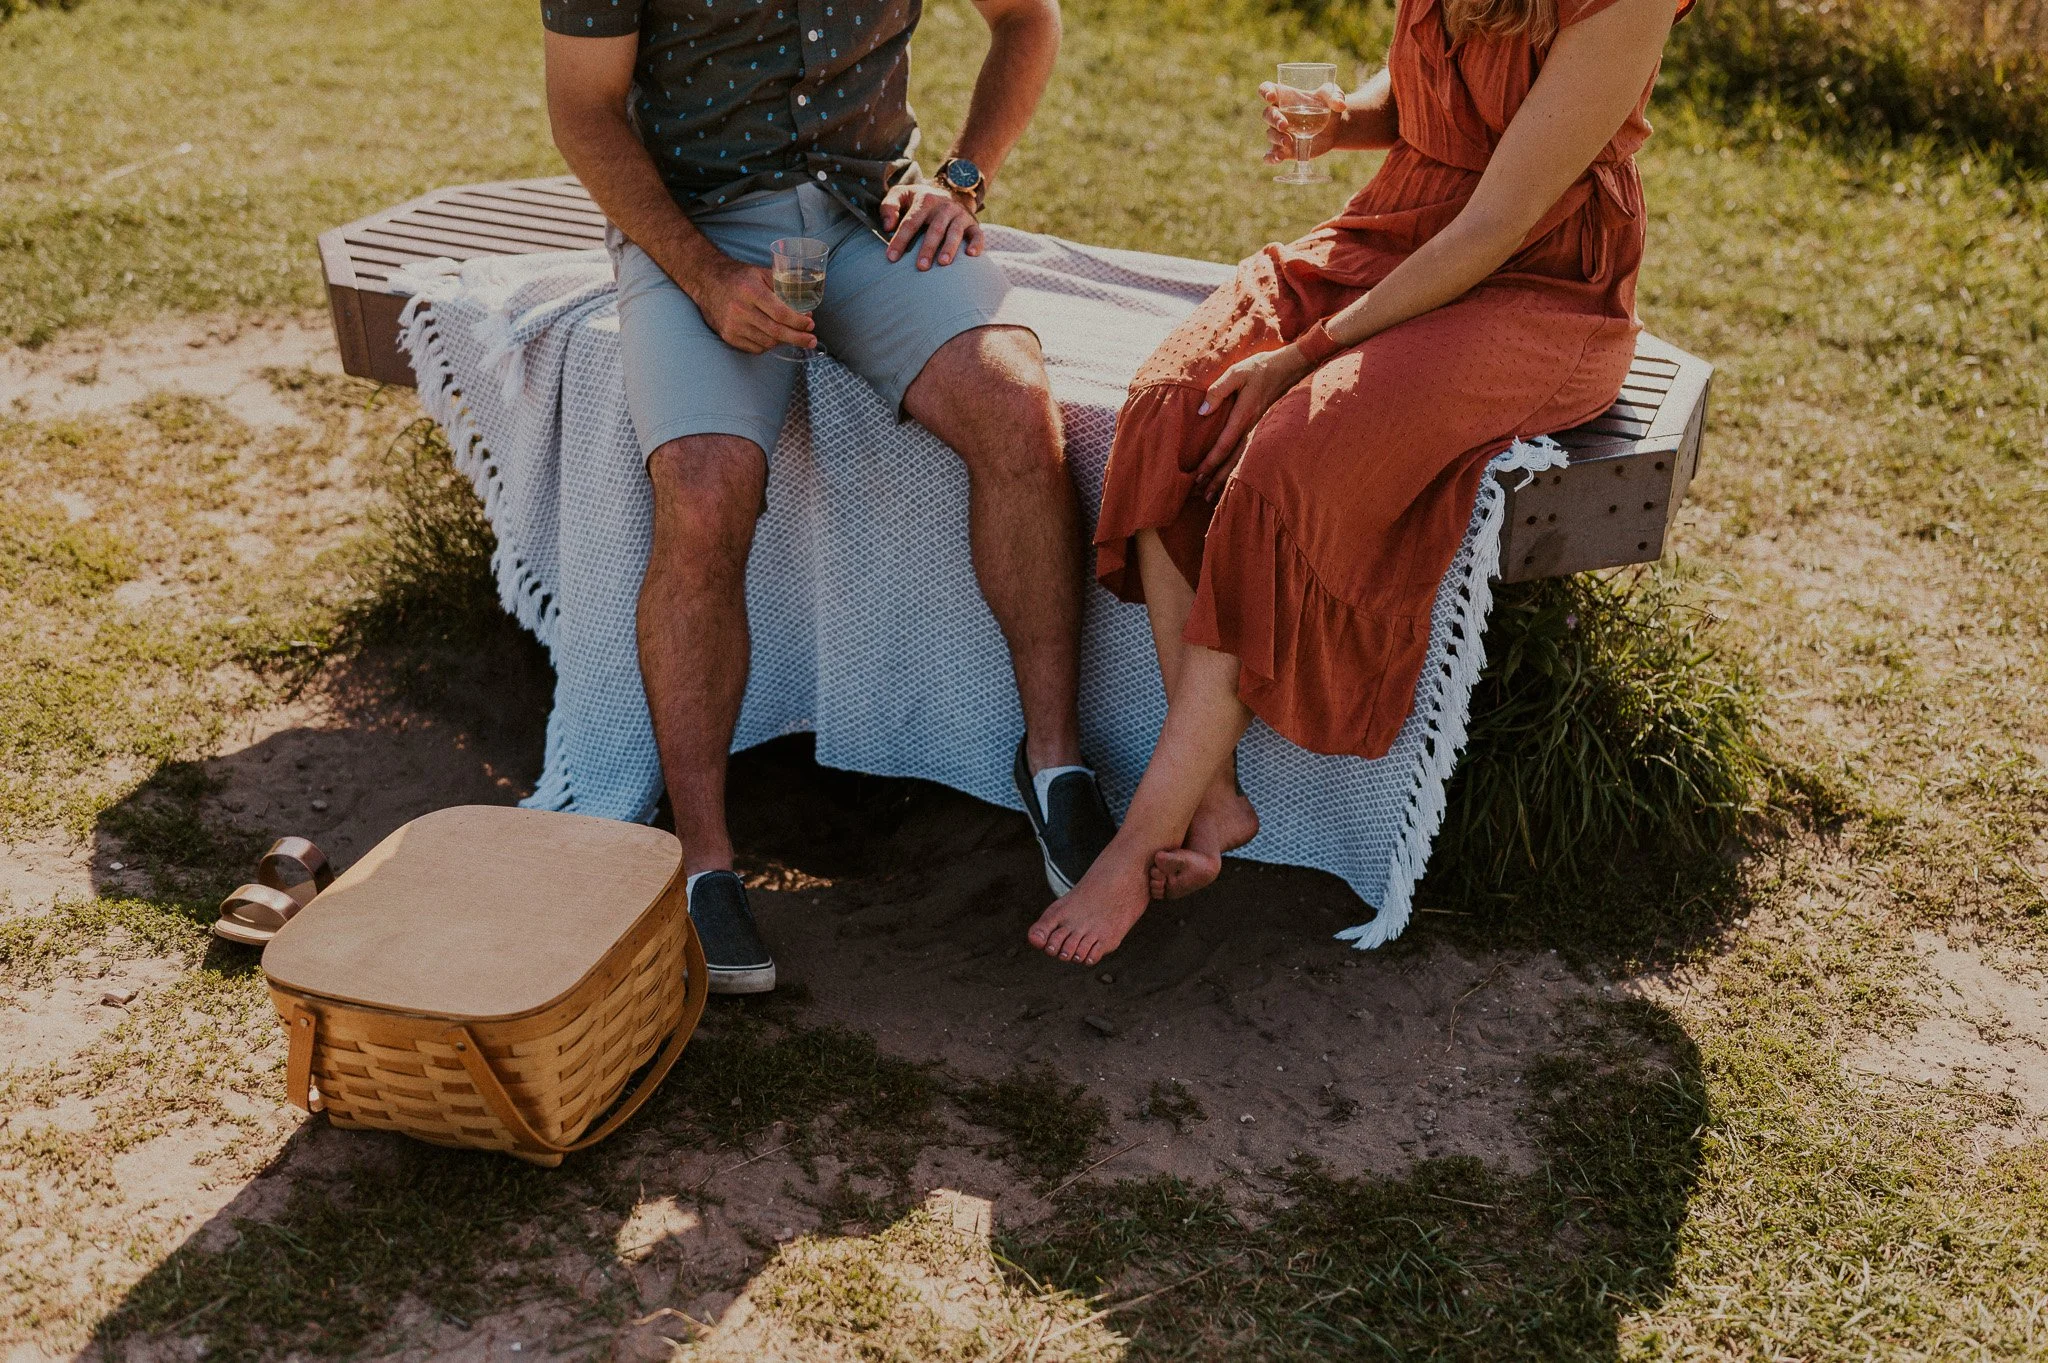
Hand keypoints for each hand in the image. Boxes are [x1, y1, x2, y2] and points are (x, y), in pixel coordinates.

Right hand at [686, 251, 815, 354]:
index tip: (810, 324)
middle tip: (811, 340)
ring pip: (767, 342)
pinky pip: (755, 348)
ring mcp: (733, 325)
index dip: (798, 322)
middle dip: (798, 338)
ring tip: (793, 336)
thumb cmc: (738, 277)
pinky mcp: (728, 336)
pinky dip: (768, 345)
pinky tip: (773, 338)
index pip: (780, 313)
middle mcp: (740, 310)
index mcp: (751, 291)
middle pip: (776, 332)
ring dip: (783, 341)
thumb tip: (805, 308)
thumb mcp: (760, 273)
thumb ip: (782, 287)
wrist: (706, 281)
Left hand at [879, 181, 983, 269]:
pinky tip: (971, 255)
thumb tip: (888, 227)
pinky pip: (978, 234)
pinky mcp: (973, 224)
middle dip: (928, 248)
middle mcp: (944, 207)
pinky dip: (977, 244)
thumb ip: (889, 206)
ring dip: (950, 247)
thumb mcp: (901, 194)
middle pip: (935, 229)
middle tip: (921, 267)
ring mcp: (960, 215)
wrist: (950, 191)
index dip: (901, 239)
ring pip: (955, 232)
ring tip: (943, 263)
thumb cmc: (919, 200)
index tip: (892, 258)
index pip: (911, 222)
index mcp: (925, 200)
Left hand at [1193, 344, 1314, 500]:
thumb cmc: (1260, 367)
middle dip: (1217, 478)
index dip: (1211, 462)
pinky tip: (1233, 480)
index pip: (1225, 444)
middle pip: (1233, 460)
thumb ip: (1218, 390)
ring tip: (1212, 496)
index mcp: (1245, 414)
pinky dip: (1240, 470)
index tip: (1198, 476)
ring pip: (1243, 461)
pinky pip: (1250, 454)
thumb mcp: (1237, 372)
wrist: (1290, 367)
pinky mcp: (1264, 430)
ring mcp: (1261, 430)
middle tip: (1201, 495)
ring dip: (1228, 479)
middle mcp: (1254, 427)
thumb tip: (1202, 412)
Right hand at [1260, 80, 1347, 164]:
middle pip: (1267, 114)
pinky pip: (1271, 154)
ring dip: (1276, 138)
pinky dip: (1271, 157)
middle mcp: (1279, 114)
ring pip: (1270, 134)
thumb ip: (1335, 96)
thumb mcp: (1334, 95)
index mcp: (1285, 96)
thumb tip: (1340, 105)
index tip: (1270, 97)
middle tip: (1284, 125)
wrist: (1335, 128)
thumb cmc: (1330, 106)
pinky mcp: (1285, 149)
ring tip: (1288, 142)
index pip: (1267, 89)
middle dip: (1274, 119)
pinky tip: (1278, 158)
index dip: (1265, 91)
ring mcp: (1280, 133)